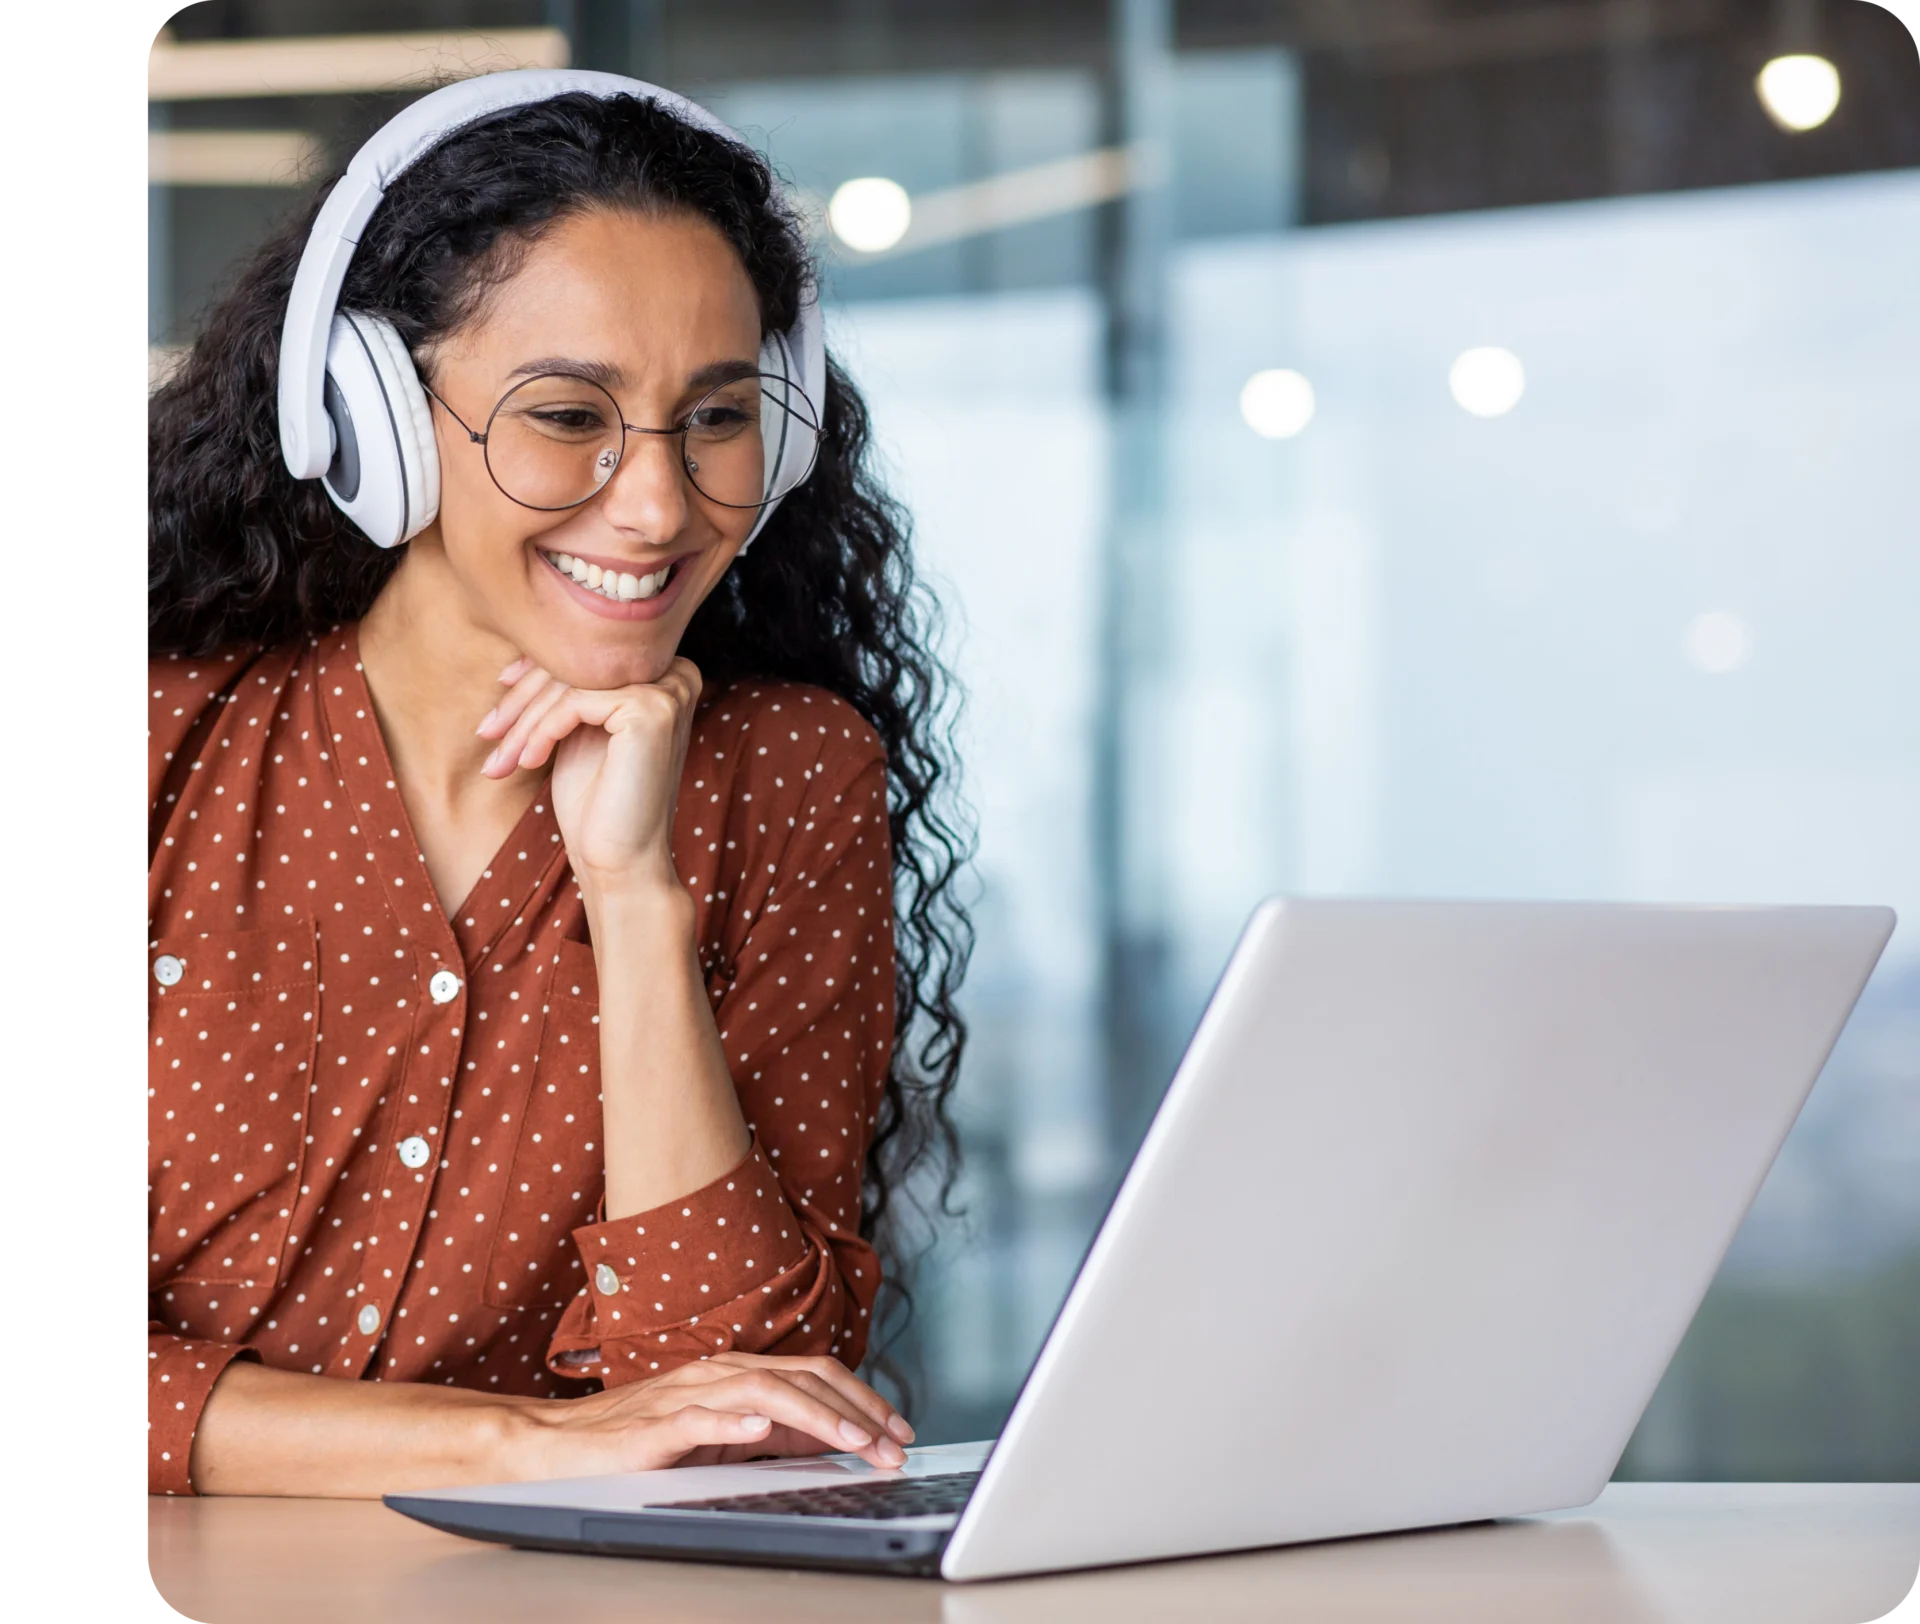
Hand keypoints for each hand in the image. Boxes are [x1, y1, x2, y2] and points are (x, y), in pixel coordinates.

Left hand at [477, 655, 701, 899]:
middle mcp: (676, 673)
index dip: (536, 672)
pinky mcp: (651, 709)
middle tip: (486, 733)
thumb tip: (528, 640)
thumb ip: (571, 685)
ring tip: (499, 760)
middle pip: (577, 663)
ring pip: (570, 682)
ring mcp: (668, 689)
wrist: (621, 860)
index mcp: (666, 674)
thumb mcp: (579, 730)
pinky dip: (541, 732)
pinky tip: (528, 762)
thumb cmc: (597, 801)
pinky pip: (573, 703)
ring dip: (523, 722)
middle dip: (521, 701)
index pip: (588, 654)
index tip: (499, 692)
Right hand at [507, 1353, 915, 1479]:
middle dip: (856, 1412)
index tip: (898, 1431)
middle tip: (894, 1445)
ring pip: (763, 1391)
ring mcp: (685, 1396)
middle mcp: (716, 1374)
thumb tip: (831, 1442)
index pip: (814, 1375)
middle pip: (802, 1379)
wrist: (554, 1448)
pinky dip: (733, 1421)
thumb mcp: (718, 1438)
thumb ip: (769, 1434)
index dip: (862, 1399)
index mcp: (735, 1375)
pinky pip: (698, 1418)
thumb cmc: (635, 1445)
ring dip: (816, 1416)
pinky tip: (762, 1431)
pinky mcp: (652, 1427)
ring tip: (853, 1440)